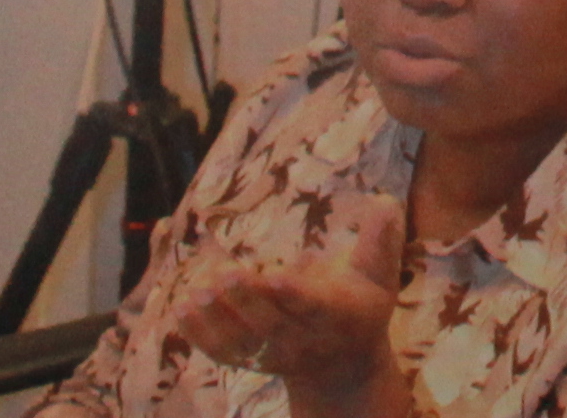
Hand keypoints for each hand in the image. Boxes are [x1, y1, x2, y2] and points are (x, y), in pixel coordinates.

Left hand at [170, 196, 404, 415]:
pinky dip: (199, 335)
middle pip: (271, 325)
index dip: (294, 294)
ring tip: (195, 289)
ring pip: (242, 342)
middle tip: (223, 272)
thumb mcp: (379, 275)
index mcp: (338, 317)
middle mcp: (304, 342)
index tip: (275, 275)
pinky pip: (221, 353)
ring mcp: (273, 356)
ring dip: (216, 318)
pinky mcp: (250, 362)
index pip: (314, 307)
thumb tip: (385, 198)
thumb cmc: (360, 307)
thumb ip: (380, 240)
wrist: (341, 367)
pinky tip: (181, 309)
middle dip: (246, 301)